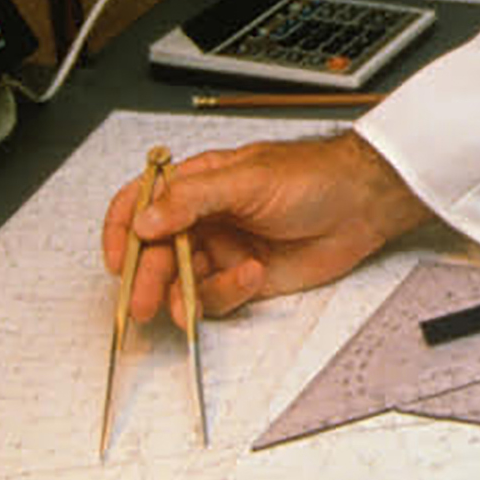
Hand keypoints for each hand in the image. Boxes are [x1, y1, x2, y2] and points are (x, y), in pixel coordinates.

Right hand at [99, 131, 432, 324]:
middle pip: (154, 253)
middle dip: (145, 279)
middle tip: (141, 303)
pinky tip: (251, 276)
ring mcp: (222, 250)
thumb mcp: (248, 179)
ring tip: (194, 300)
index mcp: (196, 185)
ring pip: (181, 283)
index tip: (117, 259)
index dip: (121, 231)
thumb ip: (193, 199)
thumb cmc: (313, 177)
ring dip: (183, 295)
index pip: (140, 205)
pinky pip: (216, 298)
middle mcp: (203, 219)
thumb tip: (145, 219)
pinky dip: (226, 294)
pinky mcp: (244, 279)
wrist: (362, 204)